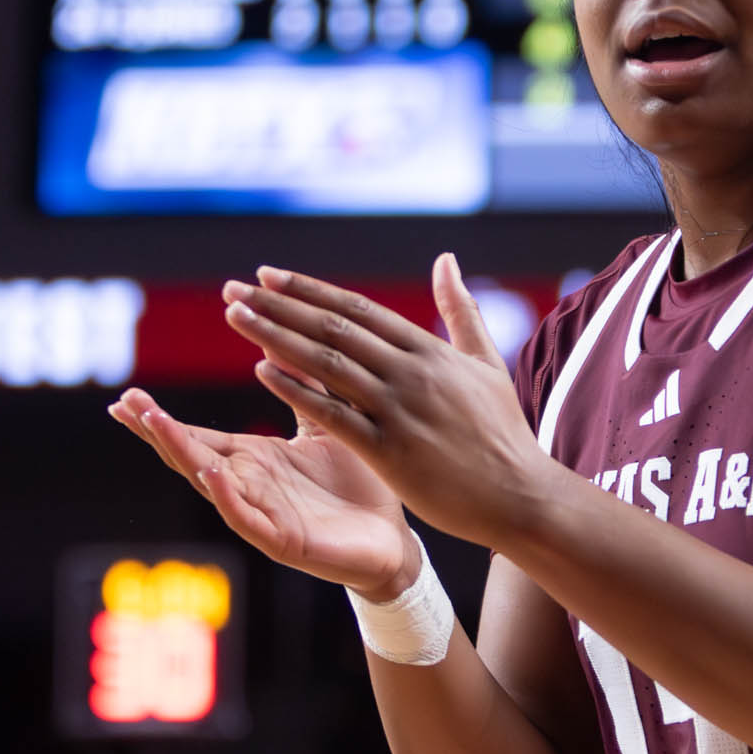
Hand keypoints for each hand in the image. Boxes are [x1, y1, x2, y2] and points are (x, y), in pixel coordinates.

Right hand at [108, 383, 417, 597]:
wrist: (394, 539)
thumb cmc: (358, 483)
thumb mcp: (326, 424)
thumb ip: (304, 383)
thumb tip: (281, 332)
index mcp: (253, 460)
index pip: (196, 436)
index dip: (159, 419)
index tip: (125, 397)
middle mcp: (248, 486)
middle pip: (190, 456)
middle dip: (156, 431)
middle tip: (125, 403)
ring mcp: (261, 514)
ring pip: (208, 482)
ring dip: (182, 453)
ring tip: (155, 423)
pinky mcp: (282, 539)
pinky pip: (246, 518)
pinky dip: (226, 496)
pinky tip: (211, 472)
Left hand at [220, 253, 552, 549]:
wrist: (518, 494)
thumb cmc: (502, 432)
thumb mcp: (485, 361)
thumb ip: (460, 310)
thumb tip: (445, 259)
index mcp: (430, 351)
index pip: (358, 309)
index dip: (309, 290)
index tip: (269, 275)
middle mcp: (411, 372)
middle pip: (333, 329)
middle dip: (279, 305)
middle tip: (234, 288)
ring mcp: (399, 410)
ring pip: (326, 363)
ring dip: (276, 336)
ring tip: (236, 317)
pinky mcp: (390, 451)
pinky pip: (333, 414)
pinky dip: (297, 390)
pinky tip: (262, 371)